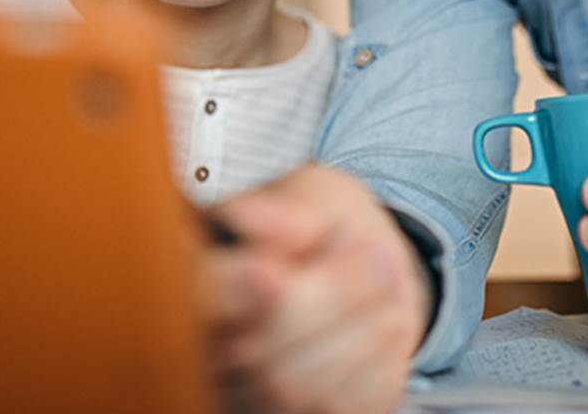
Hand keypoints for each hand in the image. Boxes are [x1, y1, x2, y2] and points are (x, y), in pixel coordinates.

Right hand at [198, 164, 429, 413]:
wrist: (363, 258)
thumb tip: (287, 234)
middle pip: (253, 350)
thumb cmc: (323, 221)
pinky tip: (389, 319)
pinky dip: (379, 362)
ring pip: (290, 389)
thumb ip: (291, 210)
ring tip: (390, 277)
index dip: (230, 290)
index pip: (200, 293)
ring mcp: (247, 392)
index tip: (269, 273)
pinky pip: (340, 409)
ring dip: (359, 332)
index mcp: (197, 273)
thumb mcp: (310, 194)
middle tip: (382, 255)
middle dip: (331, 300)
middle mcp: (208, 345)